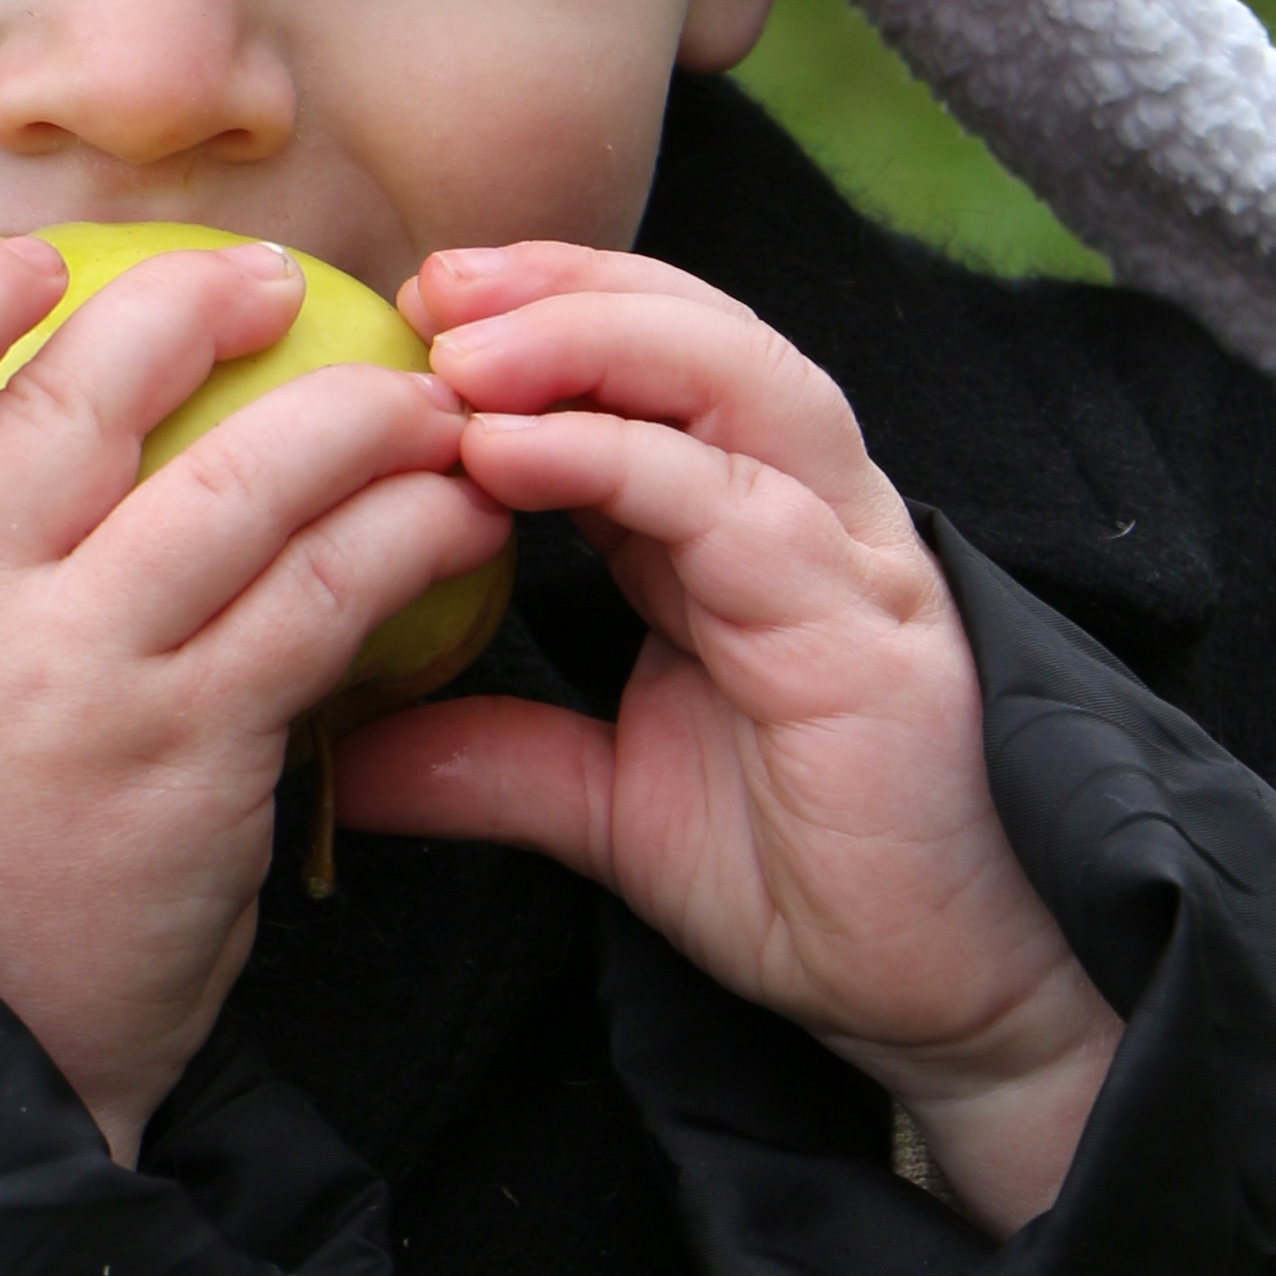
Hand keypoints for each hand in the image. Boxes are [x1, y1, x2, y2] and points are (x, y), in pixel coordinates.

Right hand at [0, 237, 509, 1162]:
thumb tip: (41, 421)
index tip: (43, 259)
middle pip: (64, 399)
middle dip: (187, 308)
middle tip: (277, 284)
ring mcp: (66, 681)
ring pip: (231, 480)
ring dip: (352, 414)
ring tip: (418, 402)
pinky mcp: (188, 754)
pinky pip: (322, 596)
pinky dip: (408, 534)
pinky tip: (456, 520)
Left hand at [329, 248, 1117, 1233]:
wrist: (944, 992)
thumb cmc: (804, 878)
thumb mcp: (601, 804)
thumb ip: (482, 758)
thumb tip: (331, 754)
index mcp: (731, 529)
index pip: (637, 368)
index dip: (529, 318)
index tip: (404, 308)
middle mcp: (795, 511)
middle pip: (692, 328)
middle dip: (558, 286)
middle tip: (427, 283)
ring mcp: (841, 555)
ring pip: (733, 375)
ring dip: (590, 337)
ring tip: (461, 343)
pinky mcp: (862, 627)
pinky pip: (736, 506)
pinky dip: (623, 459)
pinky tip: (513, 450)